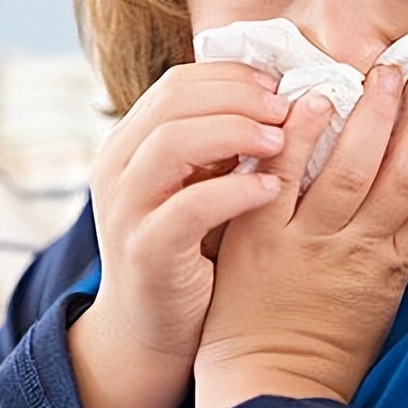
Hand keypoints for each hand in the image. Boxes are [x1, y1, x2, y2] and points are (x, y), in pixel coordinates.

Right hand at [68, 62, 289, 407]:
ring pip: (173, 141)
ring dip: (236, 132)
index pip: (179, 81)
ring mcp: (126, 208)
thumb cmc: (191, 249)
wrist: (150, 330)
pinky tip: (272, 189)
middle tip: (290, 107)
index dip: (234, 77)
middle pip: (175, 100)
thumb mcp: (203, 184)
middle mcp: (118, 166)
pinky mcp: (145, 251)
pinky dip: (235, 191)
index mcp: (131, 142)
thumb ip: (225, 144)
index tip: (282, 86)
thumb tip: (288, 99)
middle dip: (240, 96)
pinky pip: (188, 206)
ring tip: (282, 141)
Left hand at [193, 67, 407, 407]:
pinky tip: (315, 101)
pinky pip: (286, 178)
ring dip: (374, 114)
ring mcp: (310, 242)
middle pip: (404, 172)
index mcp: (394, 267)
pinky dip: (302, 137)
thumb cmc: (325, 349)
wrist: (268, 386)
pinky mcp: (262, 238)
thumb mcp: (380, 303)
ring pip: (354, 168)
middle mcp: (359, 249)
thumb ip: (396, 251)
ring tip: (385, 74)